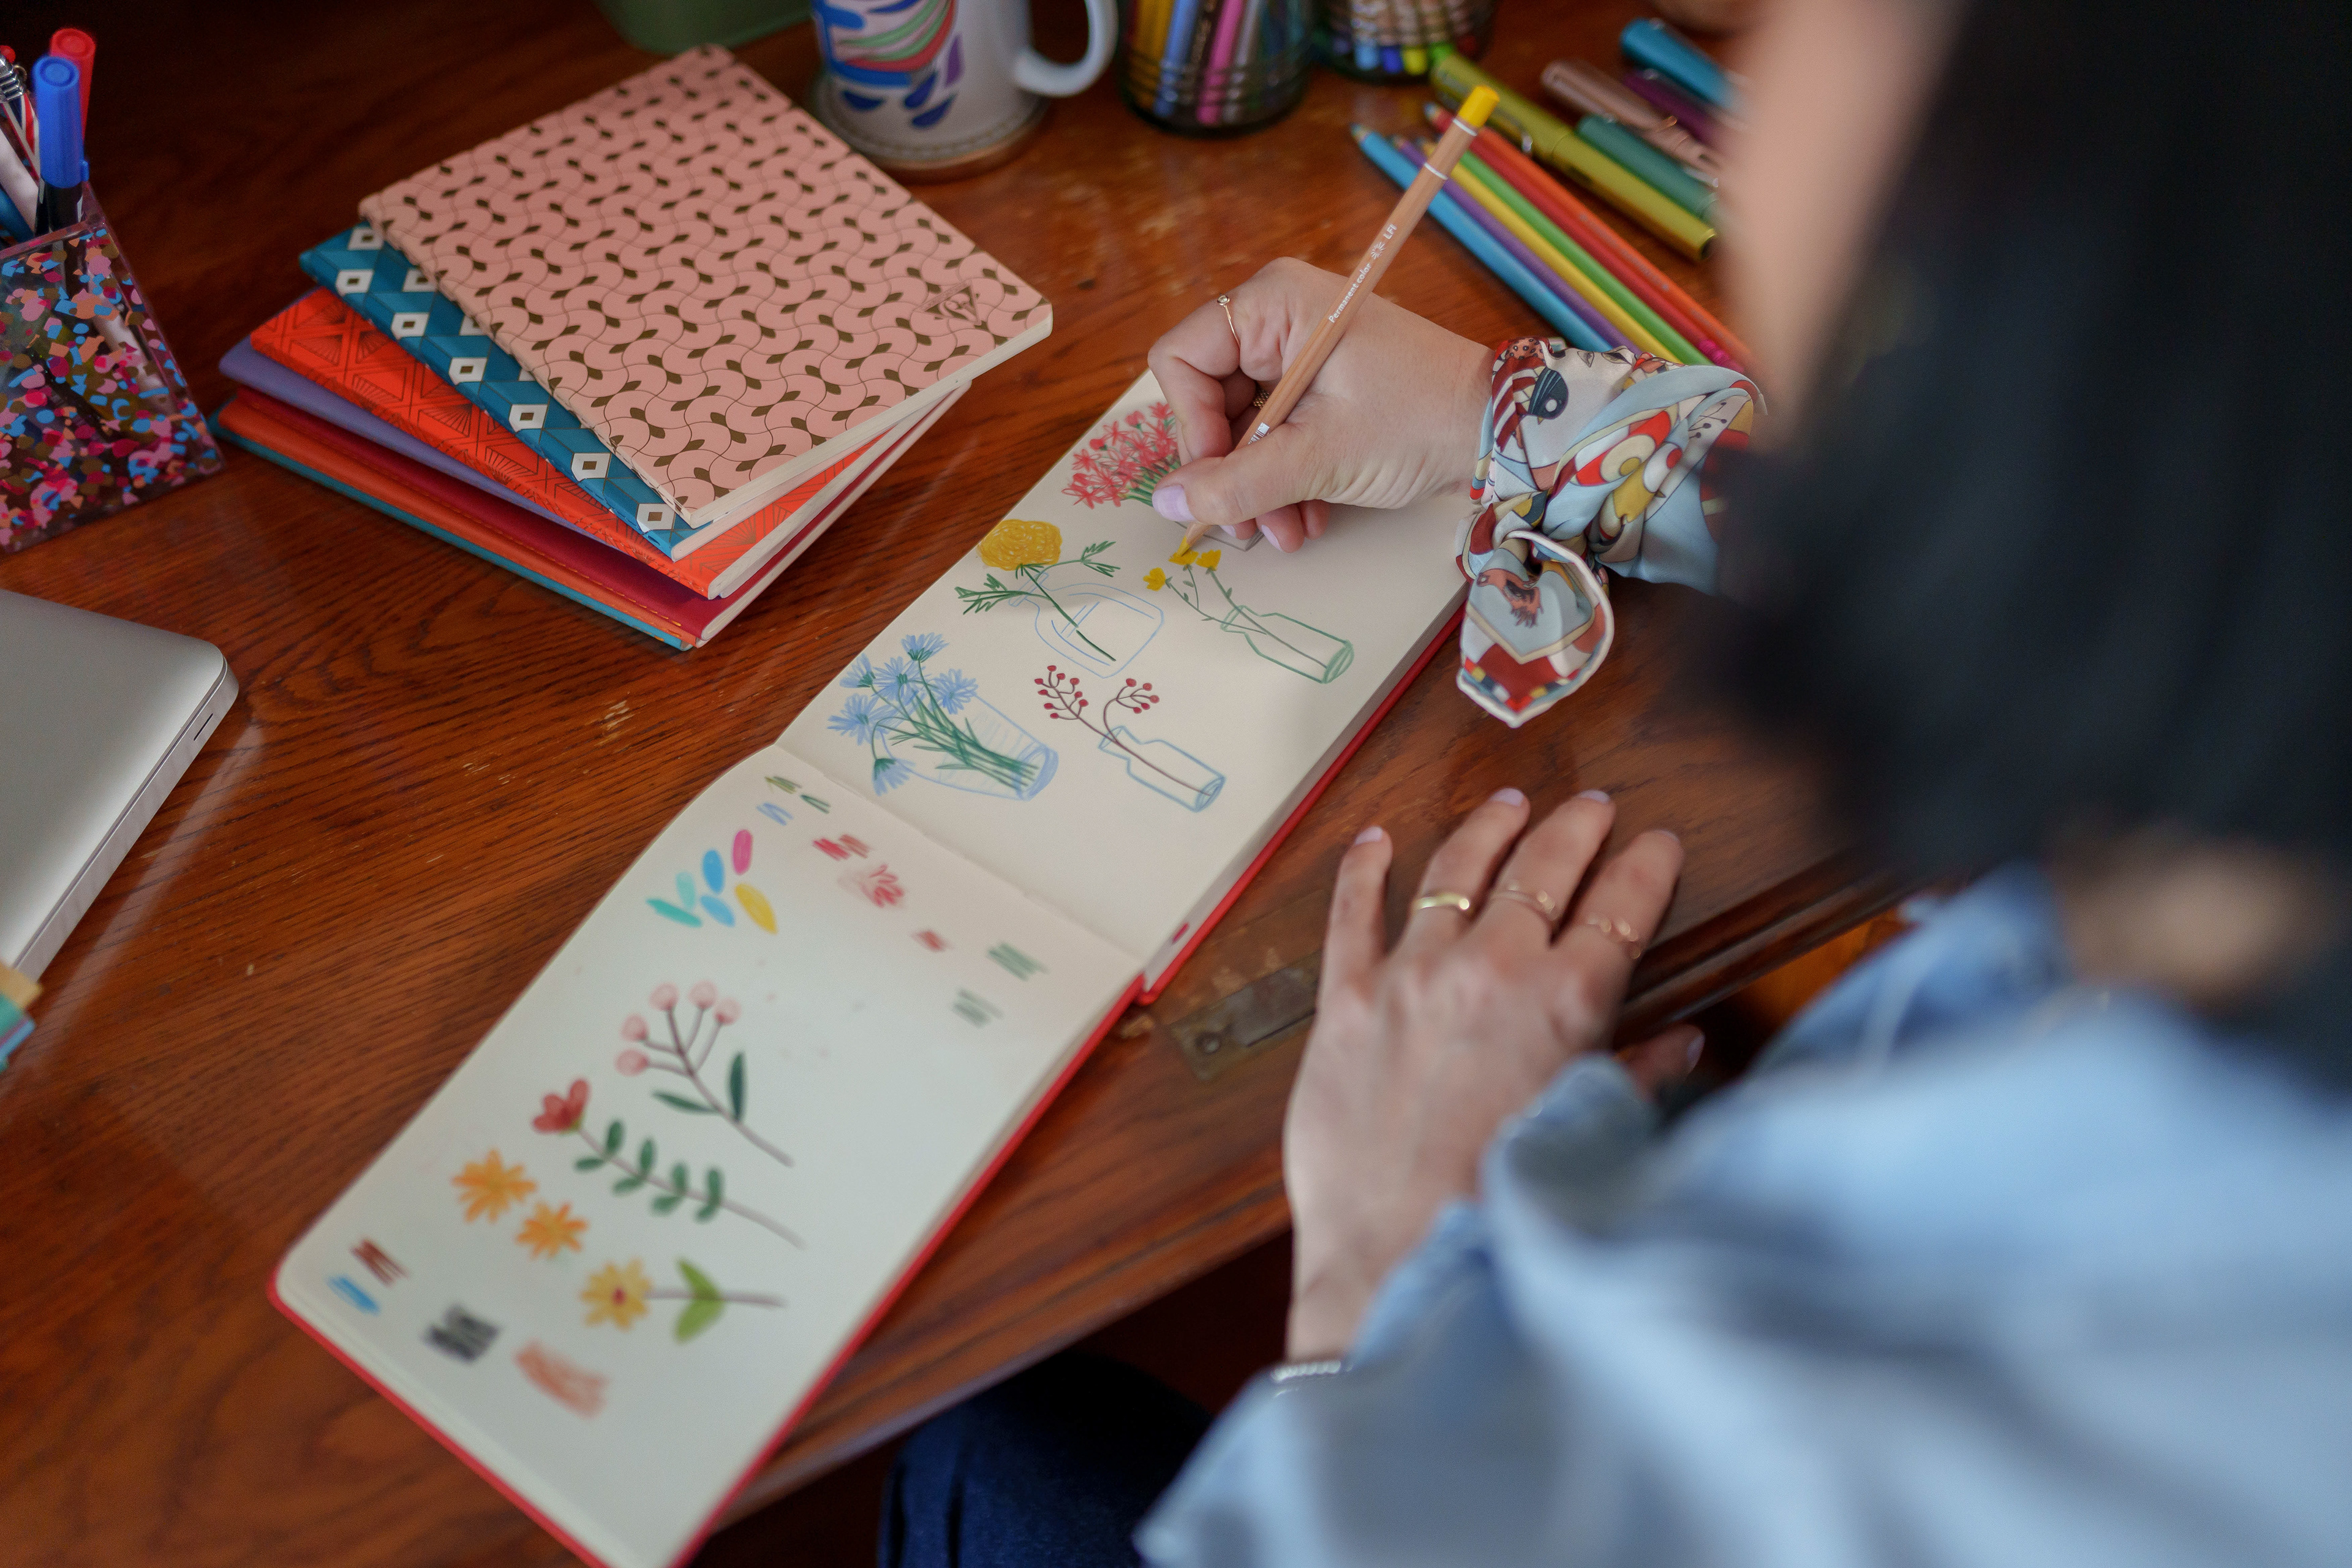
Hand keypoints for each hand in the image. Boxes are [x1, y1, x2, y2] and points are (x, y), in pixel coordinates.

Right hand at [1144, 258, 1490, 552]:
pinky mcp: (1322, 386)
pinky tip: (1307, 518)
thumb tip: (1168, 502)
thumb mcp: (1318, 458)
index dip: (1189, 424)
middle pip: (1208, 399)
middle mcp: (1281, 318)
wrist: (1498, 432)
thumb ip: (1237, 482)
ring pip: (1242, 427)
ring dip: (1257, 488)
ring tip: (1286, 533)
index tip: (1216, 477)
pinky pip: (1276, 433)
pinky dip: (1284, 479)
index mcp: (1275, 304)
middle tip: (1247, 524)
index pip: (1182, 358)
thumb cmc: (1417, 421)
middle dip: (1228, 470)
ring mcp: (1302, 353)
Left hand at [1282, 789, 1696, 1361]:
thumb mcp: (1588, 1133)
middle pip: (1542, 869)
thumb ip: (1634, 1078)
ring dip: (1487, 829)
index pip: (1619, 907)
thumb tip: (1680, 1044)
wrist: (1402, 1258)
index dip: (1644, 866)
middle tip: (1592, 806)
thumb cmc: (1500, 1210)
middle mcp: (1490, 970)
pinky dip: (1364, 869)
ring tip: (1508, 804)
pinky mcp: (1345, 1002)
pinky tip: (1374, 839)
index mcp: (1564, 1003)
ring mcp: (1411, 978)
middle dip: (1574, 828)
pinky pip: (1353, 914)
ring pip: (1455, 871)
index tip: (1655, 843)